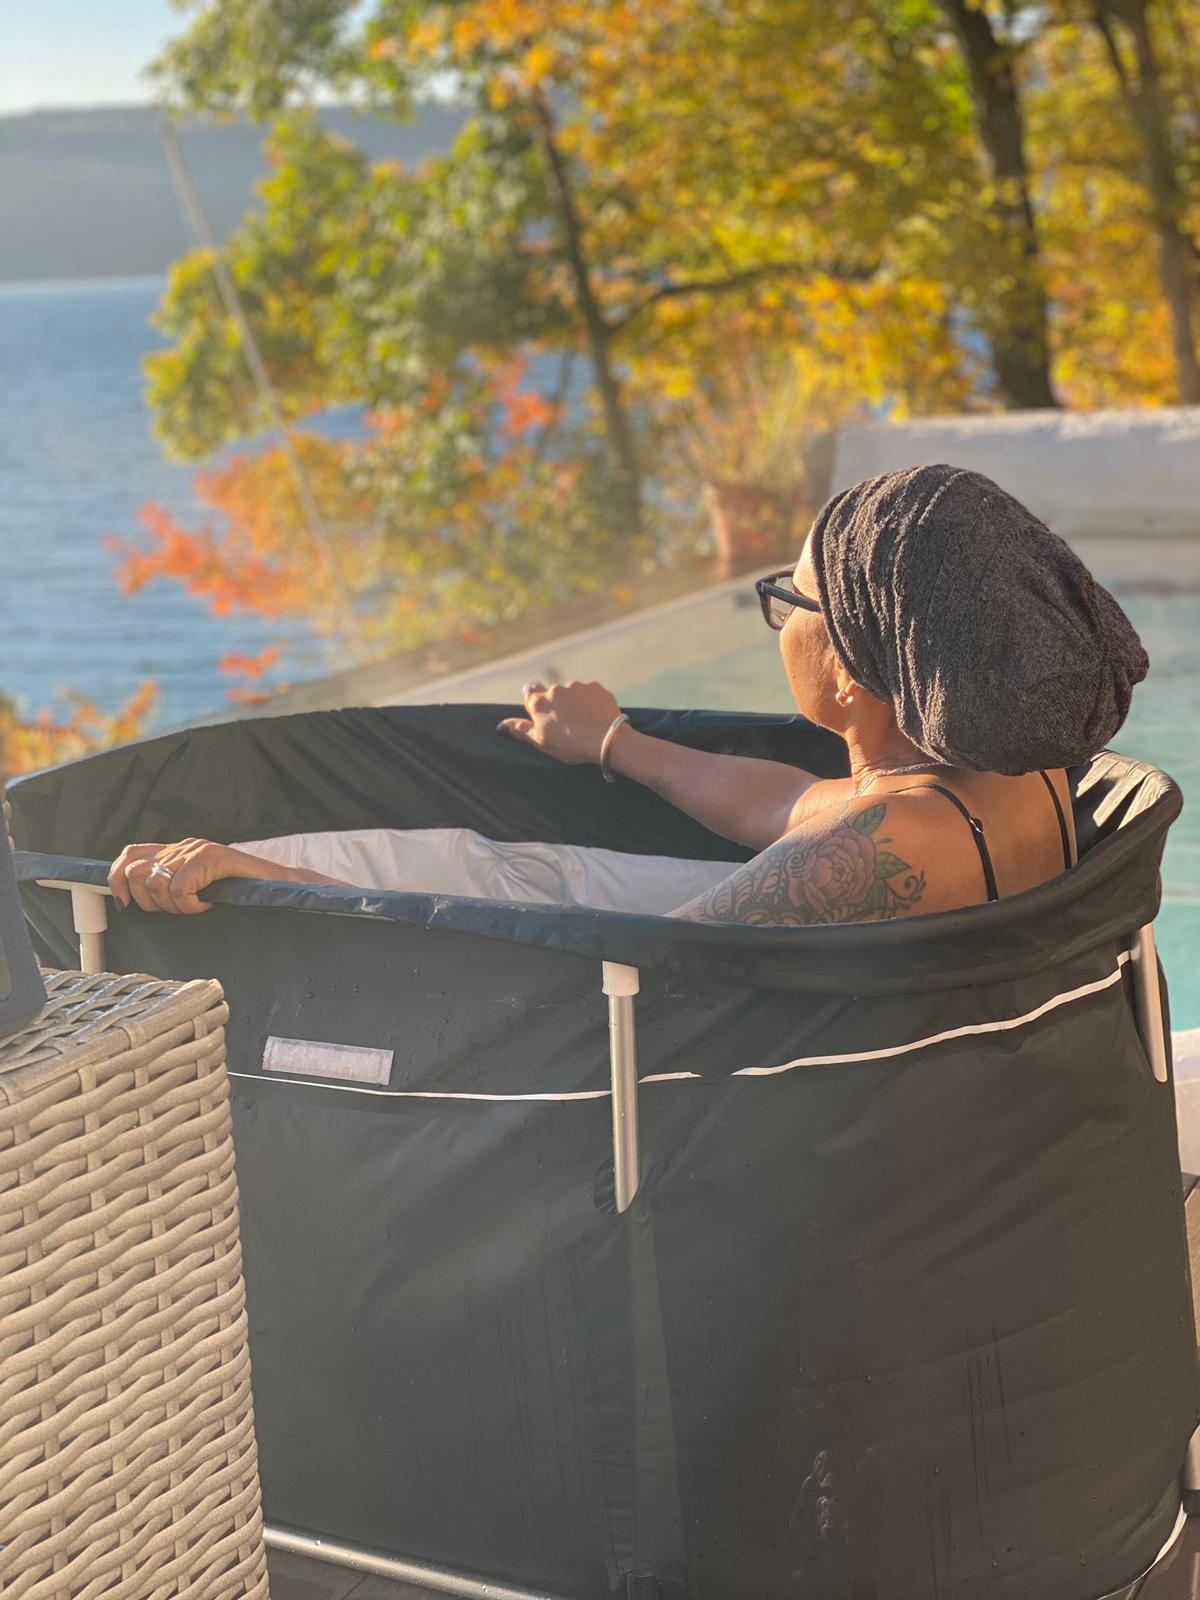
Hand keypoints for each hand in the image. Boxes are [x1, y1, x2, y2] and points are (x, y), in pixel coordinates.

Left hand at [108, 838, 235, 914]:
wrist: (277, 886)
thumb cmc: (237, 893)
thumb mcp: (195, 889)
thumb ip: (169, 886)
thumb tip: (133, 898)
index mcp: (175, 852)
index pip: (129, 856)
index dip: (117, 879)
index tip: (126, 905)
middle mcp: (182, 846)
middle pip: (136, 873)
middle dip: (150, 902)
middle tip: (178, 909)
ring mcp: (196, 849)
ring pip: (157, 883)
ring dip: (174, 906)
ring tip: (196, 906)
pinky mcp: (210, 856)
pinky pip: (181, 888)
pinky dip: (191, 905)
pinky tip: (208, 904)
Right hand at [497, 680, 623, 766]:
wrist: (606, 740)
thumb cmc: (571, 745)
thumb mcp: (542, 743)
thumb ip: (521, 730)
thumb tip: (502, 725)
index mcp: (539, 703)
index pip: (529, 692)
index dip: (535, 703)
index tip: (544, 714)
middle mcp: (555, 690)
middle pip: (551, 693)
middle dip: (557, 705)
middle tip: (566, 724)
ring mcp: (577, 686)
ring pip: (572, 692)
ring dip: (574, 703)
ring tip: (583, 723)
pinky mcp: (595, 687)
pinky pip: (590, 693)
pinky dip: (590, 702)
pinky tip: (595, 717)